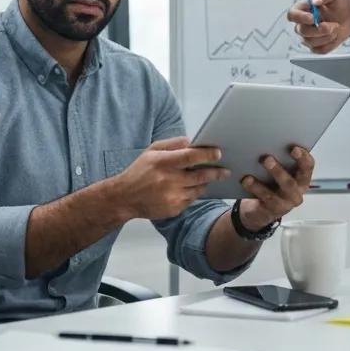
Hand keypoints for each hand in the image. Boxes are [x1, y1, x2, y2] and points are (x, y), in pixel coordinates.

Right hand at [111, 137, 229, 220]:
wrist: (124, 198)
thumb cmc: (139, 171)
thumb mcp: (151, 151)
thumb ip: (172, 144)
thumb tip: (192, 141)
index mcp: (162, 163)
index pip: (190, 157)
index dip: (207, 154)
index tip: (218, 153)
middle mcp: (168, 180)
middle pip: (200, 175)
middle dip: (216, 172)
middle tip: (225, 170)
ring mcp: (172, 196)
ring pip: (198, 189)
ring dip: (204, 183)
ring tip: (207, 178)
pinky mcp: (174, 209)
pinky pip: (191, 200)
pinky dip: (193, 193)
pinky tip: (189, 188)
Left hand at [235, 146, 314, 232]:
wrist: (261, 209)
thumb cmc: (271, 184)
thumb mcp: (278, 172)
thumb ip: (278, 159)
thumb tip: (266, 141)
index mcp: (301, 179)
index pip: (308, 167)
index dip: (303, 157)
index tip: (294, 148)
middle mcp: (296, 192)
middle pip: (291, 181)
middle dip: (279, 169)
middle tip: (267, 158)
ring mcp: (286, 203)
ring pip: (278, 190)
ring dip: (270, 176)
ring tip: (258, 166)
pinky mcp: (273, 209)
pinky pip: (264, 197)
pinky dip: (254, 187)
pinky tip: (245, 179)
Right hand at [287, 0, 349, 53]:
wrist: (349, 16)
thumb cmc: (338, 3)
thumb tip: (315, 1)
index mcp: (301, 9)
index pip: (292, 15)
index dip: (300, 17)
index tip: (312, 18)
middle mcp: (301, 24)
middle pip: (302, 31)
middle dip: (320, 30)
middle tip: (334, 25)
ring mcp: (307, 37)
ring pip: (312, 42)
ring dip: (328, 36)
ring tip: (336, 27)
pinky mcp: (315, 47)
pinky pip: (320, 50)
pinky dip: (331, 43)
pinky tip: (335, 35)